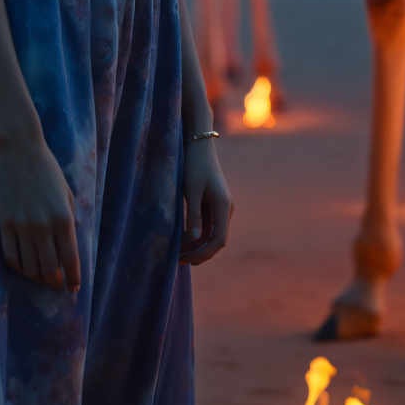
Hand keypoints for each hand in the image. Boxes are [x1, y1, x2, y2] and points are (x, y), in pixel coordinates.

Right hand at [0, 136, 80, 291]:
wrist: (20, 150)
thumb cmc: (48, 170)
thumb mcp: (67, 194)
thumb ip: (70, 221)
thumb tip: (70, 247)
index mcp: (64, 218)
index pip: (71, 259)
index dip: (74, 278)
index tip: (75, 288)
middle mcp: (44, 226)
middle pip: (50, 269)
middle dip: (56, 282)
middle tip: (58, 285)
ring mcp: (22, 226)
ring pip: (30, 267)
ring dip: (38, 277)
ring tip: (42, 277)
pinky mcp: (4, 224)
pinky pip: (11, 257)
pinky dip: (19, 267)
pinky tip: (24, 266)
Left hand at [178, 138, 232, 265]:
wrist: (199, 144)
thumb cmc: (193, 164)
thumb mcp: (191, 189)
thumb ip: (193, 215)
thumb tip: (194, 239)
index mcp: (223, 205)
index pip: (219, 240)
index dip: (203, 253)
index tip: (185, 258)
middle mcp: (226, 208)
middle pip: (217, 240)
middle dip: (200, 253)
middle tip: (179, 260)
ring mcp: (221, 207)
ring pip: (212, 235)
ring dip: (198, 246)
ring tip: (178, 253)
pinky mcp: (213, 204)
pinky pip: (208, 226)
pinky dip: (197, 236)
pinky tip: (183, 241)